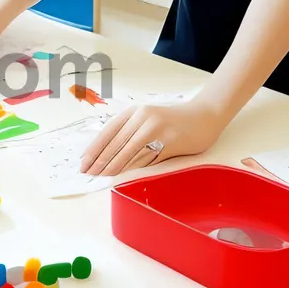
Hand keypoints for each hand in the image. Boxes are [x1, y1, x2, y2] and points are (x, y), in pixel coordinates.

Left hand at [79, 98, 226, 176]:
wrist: (204, 116)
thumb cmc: (172, 120)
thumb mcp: (147, 119)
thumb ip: (130, 132)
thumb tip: (107, 155)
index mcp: (134, 111)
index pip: (109, 131)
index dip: (95, 148)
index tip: (83, 161)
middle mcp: (143, 117)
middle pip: (117, 142)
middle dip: (101, 160)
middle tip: (89, 172)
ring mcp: (157, 128)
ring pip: (130, 151)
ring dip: (115, 166)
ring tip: (102, 176)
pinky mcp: (170, 140)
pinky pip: (148, 157)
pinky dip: (134, 167)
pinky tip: (124, 174)